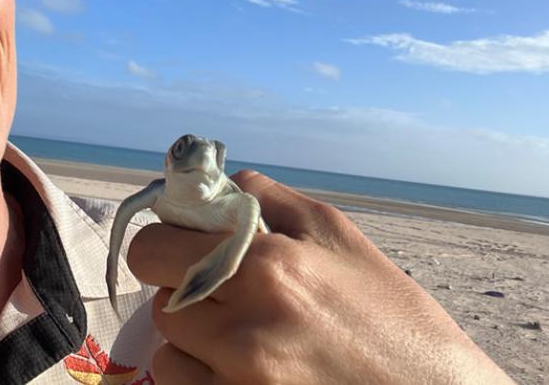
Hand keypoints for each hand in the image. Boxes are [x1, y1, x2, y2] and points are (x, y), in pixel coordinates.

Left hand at [126, 170, 515, 383]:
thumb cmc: (393, 316)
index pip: (155, 246)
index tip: (188, 242)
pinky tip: (242, 367)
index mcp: (268, 265)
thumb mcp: (338, 234)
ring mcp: (239, 381)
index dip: (168, 241)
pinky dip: (203, 375)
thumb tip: (208, 183)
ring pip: (169, 346)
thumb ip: (265, 198)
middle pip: (156, 295)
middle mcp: (244, 327)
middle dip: (179, 285)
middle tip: (218, 288)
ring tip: (242, 334)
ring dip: (193, 335)